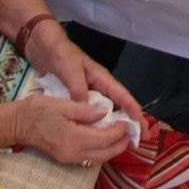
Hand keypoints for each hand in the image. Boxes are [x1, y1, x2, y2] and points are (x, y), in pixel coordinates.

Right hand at [13, 92, 134, 165]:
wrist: (17, 124)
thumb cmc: (38, 110)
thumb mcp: (62, 104)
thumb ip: (85, 110)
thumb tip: (105, 112)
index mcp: (73, 138)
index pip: (105, 139)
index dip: (119, 131)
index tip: (126, 121)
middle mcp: (73, 153)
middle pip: (105, 154)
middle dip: (121, 144)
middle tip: (130, 132)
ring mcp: (69, 158)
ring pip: (99, 158)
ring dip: (113, 149)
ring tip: (122, 135)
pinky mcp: (65, 158)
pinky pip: (90, 157)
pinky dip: (102, 150)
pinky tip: (105, 139)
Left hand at [25, 22, 144, 133]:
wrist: (44, 48)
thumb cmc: (61, 54)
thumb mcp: (70, 68)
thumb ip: (78, 87)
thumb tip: (87, 109)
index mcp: (101, 78)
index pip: (121, 94)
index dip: (131, 108)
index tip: (140, 122)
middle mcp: (99, 86)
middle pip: (119, 105)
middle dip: (132, 120)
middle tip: (144, 136)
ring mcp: (90, 92)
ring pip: (108, 110)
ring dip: (117, 124)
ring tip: (127, 141)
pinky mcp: (79, 98)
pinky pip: (93, 113)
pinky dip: (100, 123)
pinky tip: (101, 135)